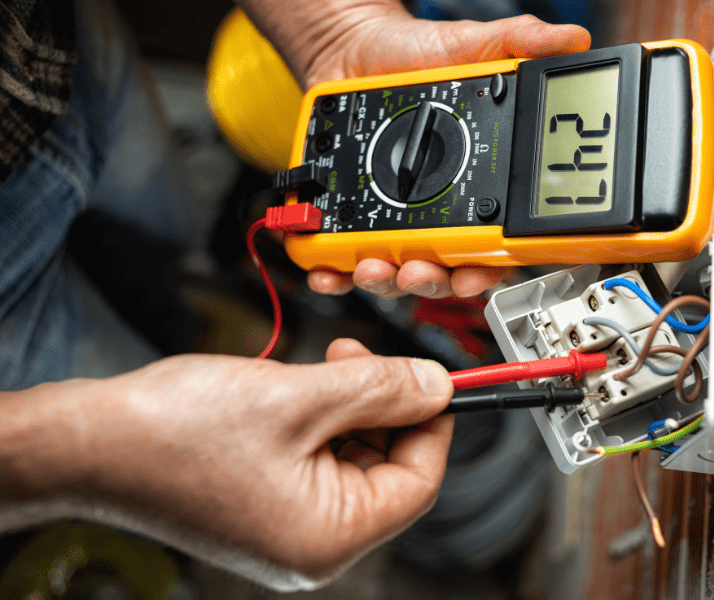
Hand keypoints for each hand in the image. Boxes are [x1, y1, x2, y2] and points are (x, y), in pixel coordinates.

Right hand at [68, 341, 453, 582]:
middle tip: (360, 356)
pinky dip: (318, 422)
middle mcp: (311, 546)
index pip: (419, 481)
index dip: (435, 422)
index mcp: (329, 537)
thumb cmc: (176, 431)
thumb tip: (437, 385)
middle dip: (383, 406)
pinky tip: (296, 389)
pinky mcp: (263, 508)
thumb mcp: (298, 396)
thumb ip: (379, 390)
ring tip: (318, 366)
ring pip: (350, 460)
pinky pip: (315, 463)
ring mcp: (284, 530)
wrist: (86, 442)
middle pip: (386, 469)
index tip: (435, 378)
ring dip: (348, 407)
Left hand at [238, 0, 590, 297]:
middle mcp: (436, 212)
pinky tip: (330, 270)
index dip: (486, 269)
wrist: (353, 49)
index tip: (475, 274)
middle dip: (432, 281)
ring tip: (375, 266)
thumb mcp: (474, 47)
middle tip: (420, 270)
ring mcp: (391, 219)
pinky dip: (335, 272)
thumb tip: (572, 41)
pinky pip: (342, 258)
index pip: (490, 244)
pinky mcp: (349, 216)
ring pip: (394, 272)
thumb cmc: (414, 57)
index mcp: (474, 187)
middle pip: (442, 270)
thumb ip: (521, 44)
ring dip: (385, 281)